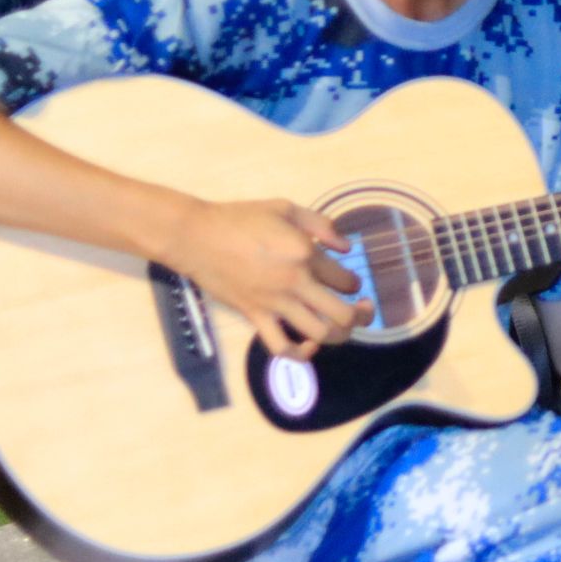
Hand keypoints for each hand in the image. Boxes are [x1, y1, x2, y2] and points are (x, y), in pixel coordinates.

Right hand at [161, 199, 372, 359]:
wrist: (197, 237)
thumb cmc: (241, 218)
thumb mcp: (286, 208)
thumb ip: (321, 224)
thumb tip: (347, 247)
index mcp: (306, 253)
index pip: (346, 279)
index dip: (355, 283)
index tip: (351, 281)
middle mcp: (296, 282)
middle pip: (343, 313)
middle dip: (361, 315)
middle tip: (364, 310)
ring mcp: (275, 304)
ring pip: (320, 334)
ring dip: (339, 335)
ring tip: (342, 327)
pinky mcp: (255, 317)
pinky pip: (280, 347)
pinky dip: (299, 353)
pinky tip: (308, 345)